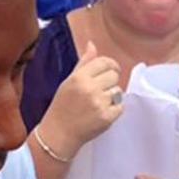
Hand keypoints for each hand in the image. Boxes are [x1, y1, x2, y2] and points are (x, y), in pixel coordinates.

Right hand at [37, 41, 123, 159]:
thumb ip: (83, 63)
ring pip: (118, 91)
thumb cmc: (62, 106)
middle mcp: (90, 88)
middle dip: (110, 82)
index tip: (110, 72)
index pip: (105, 62)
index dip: (111, 66)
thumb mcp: (68, 81)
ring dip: (112, 97)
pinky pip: (120, 107)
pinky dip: (114, 110)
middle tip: (100, 91)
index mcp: (79, 77)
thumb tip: (92, 44)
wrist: (58, 133)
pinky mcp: (107, 117)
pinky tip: (101, 113)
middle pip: (114, 76)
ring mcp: (99, 103)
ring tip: (98, 104)